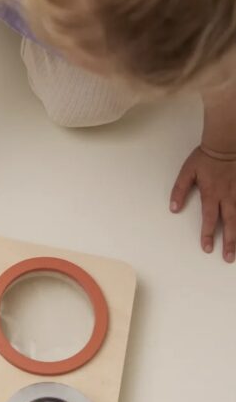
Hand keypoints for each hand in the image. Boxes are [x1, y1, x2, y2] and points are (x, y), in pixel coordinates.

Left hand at [170, 146, 235, 262]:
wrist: (225, 143)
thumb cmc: (205, 157)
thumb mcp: (187, 172)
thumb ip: (179, 190)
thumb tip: (173, 208)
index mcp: (211, 194)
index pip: (209, 219)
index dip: (207, 234)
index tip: (207, 248)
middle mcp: (228, 196)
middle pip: (229, 223)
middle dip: (229, 242)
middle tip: (227, 258)